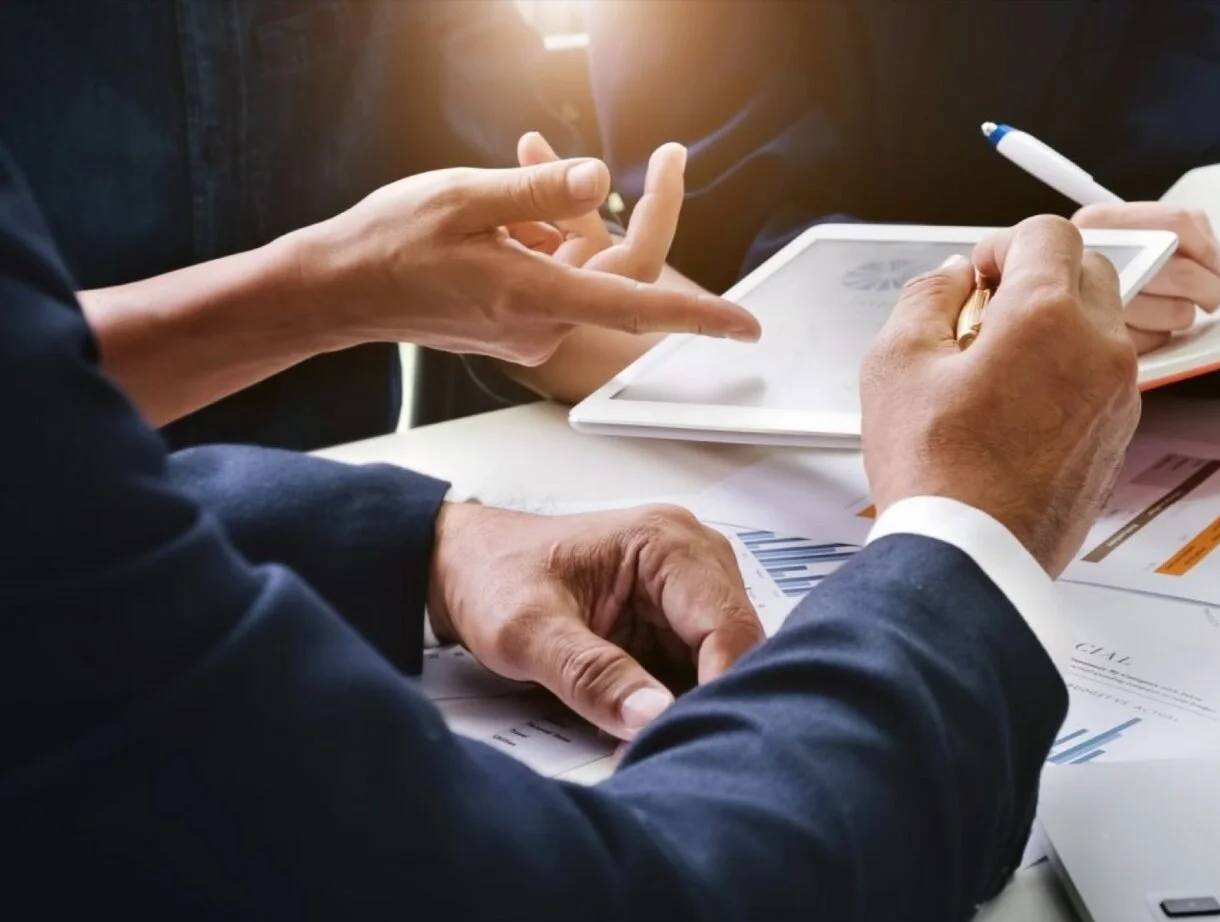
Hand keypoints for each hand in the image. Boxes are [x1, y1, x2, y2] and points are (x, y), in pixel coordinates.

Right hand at [295, 159, 759, 362]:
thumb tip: (597, 180)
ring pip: (582, 264)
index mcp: (536, 296)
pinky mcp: (516, 319)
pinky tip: (507, 205)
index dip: (698, 316)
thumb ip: (537, 190)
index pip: (639, 306)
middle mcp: (541, 322)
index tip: (745, 326)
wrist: (336, 291)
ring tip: (514, 173)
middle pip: (619, 268)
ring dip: (566, 216)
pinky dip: (544, 235)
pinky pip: (555, 272)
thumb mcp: (464, 197)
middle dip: (635, 210)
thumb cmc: (388, 246)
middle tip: (668, 156)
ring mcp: (529, 325)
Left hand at [427, 503, 765, 738]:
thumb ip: (589, 674)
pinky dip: (676, 700)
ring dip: (692, 703)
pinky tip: (645, 722)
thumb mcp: (527, 632)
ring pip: (723, 661)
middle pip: (736, 645)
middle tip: (671, 747)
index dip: (720, 686)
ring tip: (652, 739)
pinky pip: (697, 668)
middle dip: (709, 699)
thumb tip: (650, 716)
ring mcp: (687, 588)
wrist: (463, 566)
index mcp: (665, 542)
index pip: (728, 624)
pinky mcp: (674, 618)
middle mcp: (691, 557)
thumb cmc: (491, 575)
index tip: (693, 737)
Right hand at [860, 216, 1140, 575]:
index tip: (979, 273)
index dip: (1004, 243)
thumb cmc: (935, 472)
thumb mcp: (896, 363)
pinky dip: (1069, 374)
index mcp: (1048, 316)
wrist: (970, 557)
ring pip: (1100, 326)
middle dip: (1038, 278)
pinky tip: (1015, 409)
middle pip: (1088, 270)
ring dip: (1056, 327)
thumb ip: (927, 298)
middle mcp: (1100, 348)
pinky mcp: (1119, 436)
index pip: (1049, 232)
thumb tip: (952, 279)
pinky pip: (1102, 377)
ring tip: (995, 370)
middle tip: (985, 315)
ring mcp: (1119, 396)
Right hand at [1071, 202, 1219, 353]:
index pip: (1177, 224)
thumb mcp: (1115, 230)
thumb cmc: (1087, 266)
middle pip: (1183, 274)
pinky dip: (1159, 336)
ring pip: (1178, 313)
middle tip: (1209, 293)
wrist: (1034, 307)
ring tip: (1173, 309)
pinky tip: (1146, 327)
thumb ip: (1164, 228)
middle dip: (1208, 287)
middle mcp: (1094, 260)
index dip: (1207, 248)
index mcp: (1098, 222)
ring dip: (1183, 314)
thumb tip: (1209, 253)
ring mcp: (1096, 307)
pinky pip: (1156, 342)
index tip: (1214, 263)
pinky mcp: (1103, 345)